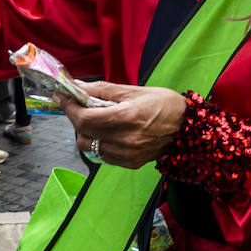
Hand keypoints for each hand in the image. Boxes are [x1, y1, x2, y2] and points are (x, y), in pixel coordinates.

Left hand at [56, 81, 187, 169]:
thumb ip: (102, 90)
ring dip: (85, 132)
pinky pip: (102, 155)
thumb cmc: (164, 104)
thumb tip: (77, 86)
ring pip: (89, 147)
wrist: (189, 128)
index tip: (62, 96)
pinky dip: (98, 142)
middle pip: (83, 134)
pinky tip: (108, 131)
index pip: (84, 118)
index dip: (69, 107)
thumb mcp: (133, 90)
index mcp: (127, 117)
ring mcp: (127, 154)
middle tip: (78, 105)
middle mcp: (125, 140)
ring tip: (95, 119)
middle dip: (75, 118)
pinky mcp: (130, 163)